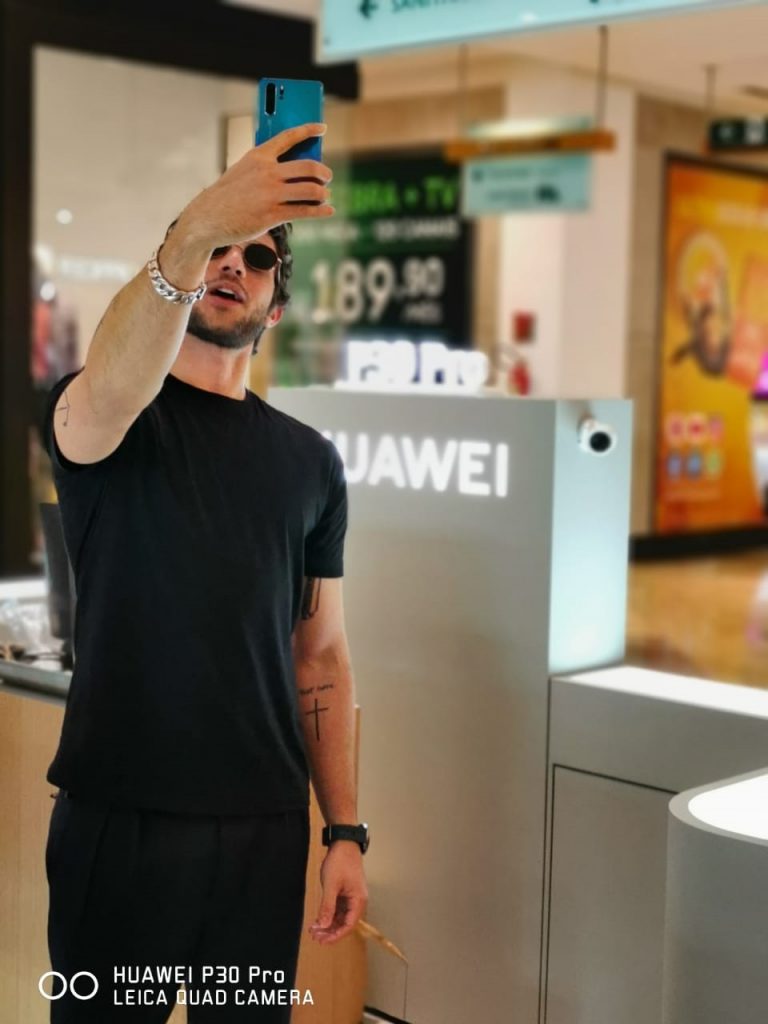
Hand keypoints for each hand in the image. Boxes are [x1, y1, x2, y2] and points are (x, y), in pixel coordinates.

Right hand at [176, 122, 333, 251]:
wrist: (209, 217)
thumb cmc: (229, 194)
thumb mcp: (243, 170)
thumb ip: (266, 167)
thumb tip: (297, 172)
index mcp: (258, 156)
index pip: (288, 136)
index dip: (308, 130)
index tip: (322, 128)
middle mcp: (267, 172)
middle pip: (308, 167)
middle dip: (323, 172)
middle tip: (327, 176)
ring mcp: (270, 194)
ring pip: (311, 190)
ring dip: (323, 193)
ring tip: (325, 195)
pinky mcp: (272, 215)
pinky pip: (305, 211)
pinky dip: (321, 210)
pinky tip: (328, 210)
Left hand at [308, 841, 367, 944]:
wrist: (343, 843)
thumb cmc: (340, 862)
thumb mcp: (331, 885)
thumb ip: (327, 907)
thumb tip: (323, 926)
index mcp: (358, 901)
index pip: (349, 925)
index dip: (336, 936)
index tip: (322, 941)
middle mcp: (357, 901)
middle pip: (345, 923)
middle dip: (330, 931)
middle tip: (314, 936)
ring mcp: (351, 897)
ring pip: (340, 917)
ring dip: (328, 924)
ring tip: (313, 929)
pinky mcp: (345, 893)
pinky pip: (338, 909)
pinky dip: (328, 915)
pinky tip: (318, 920)